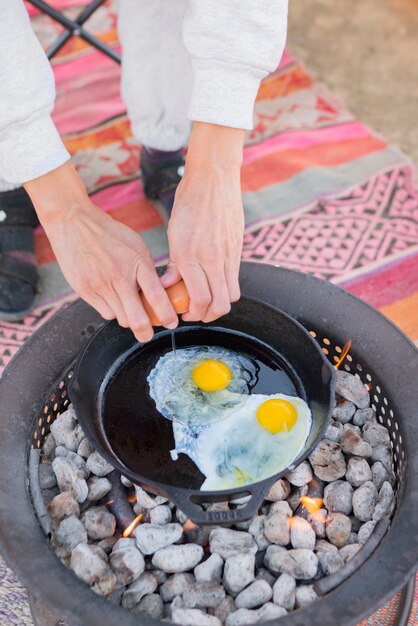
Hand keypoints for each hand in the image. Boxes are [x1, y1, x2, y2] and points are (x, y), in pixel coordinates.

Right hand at [24, 163, 177, 341]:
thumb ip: (147, 271)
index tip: (171, 323)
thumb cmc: (109, 233)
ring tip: (127, 305)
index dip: (167, 315)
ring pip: (121, 319)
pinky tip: (111, 296)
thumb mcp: (136, 246)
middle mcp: (120, 277)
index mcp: (138, 263)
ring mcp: (101, 285)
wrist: (74, 222)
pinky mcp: (85, 291)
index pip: (157, 297)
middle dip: (146, 332)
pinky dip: (111, 310)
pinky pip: (105, 313)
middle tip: (148, 333)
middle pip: (137, 319)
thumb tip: (159, 296)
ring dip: (127, 317)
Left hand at [163, 122, 244, 322]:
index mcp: (190, 255)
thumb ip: (174, 264)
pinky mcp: (238, 249)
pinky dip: (226, 286)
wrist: (214, 178)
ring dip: (220, 303)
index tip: (185, 313)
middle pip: (220, 304)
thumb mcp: (174, 233)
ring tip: (207, 299)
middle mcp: (212, 258)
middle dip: (208, 315)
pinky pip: (235, 278)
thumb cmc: (189, 202)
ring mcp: (228, 254)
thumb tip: (169, 285)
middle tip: (196, 312)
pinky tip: (214, 280)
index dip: (194, 314)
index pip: (200, 299)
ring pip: (232, 295)